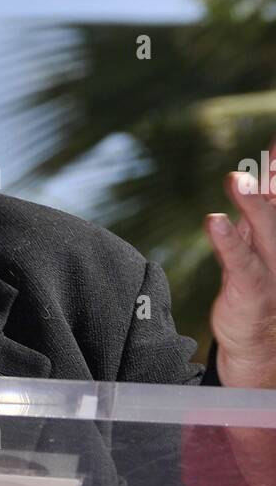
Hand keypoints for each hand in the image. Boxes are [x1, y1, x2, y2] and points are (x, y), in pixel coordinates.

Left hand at [206, 136, 275, 388]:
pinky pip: (241, 263)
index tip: (275, 143)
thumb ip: (264, 198)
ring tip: (236, 179)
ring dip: (254, 204)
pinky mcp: (253, 289)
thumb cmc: (261, 279)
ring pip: (267, 231)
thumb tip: (267, 159)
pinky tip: (215, 222)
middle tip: (272, 150)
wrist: (262, 342)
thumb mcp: (261, 235)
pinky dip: (229, 242)